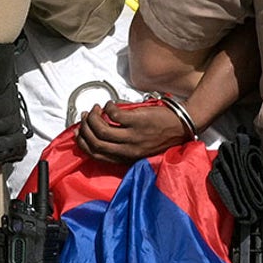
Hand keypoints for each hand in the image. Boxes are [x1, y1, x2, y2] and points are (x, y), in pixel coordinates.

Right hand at [75, 101, 192, 164]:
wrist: (183, 126)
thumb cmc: (163, 136)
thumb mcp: (141, 149)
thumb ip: (123, 146)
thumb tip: (103, 135)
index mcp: (126, 158)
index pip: (97, 155)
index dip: (84, 144)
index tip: (80, 133)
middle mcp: (128, 149)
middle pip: (96, 142)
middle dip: (85, 129)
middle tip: (85, 118)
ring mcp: (133, 136)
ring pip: (102, 129)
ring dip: (93, 117)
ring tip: (95, 109)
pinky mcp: (137, 121)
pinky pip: (114, 115)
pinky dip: (108, 108)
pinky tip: (110, 104)